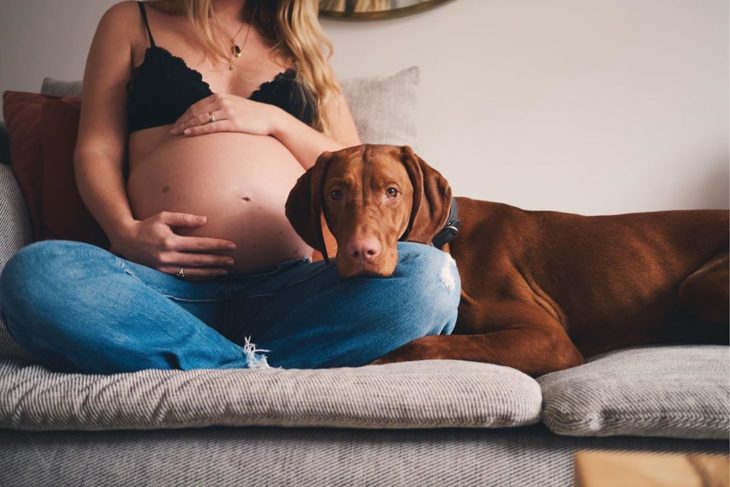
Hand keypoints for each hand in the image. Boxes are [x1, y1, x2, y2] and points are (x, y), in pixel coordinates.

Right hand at [110, 211, 236, 279]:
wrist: (126, 240)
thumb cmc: (147, 226)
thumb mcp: (164, 217)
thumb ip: (184, 218)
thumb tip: (205, 220)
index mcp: (170, 241)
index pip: (199, 245)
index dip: (217, 245)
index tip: (232, 245)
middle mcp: (168, 256)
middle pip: (199, 260)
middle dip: (217, 261)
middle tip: (233, 260)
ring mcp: (165, 267)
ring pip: (193, 272)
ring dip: (211, 272)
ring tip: (225, 270)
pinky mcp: (163, 274)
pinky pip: (185, 277)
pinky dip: (199, 277)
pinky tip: (210, 275)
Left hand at [168, 93, 279, 136]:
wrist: (270, 117)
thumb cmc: (252, 114)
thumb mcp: (234, 105)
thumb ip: (221, 107)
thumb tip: (208, 115)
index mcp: (220, 96)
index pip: (196, 106)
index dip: (184, 115)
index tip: (176, 124)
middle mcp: (222, 102)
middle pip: (195, 111)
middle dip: (181, 121)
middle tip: (171, 131)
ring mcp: (227, 112)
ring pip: (200, 118)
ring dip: (186, 126)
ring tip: (175, 133)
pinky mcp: (233, 123)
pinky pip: (211, 126)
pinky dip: (197, 130)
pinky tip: (188, 133)